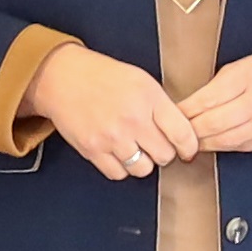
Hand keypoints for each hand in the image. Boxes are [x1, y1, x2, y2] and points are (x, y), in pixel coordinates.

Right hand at [28, 43, 204, 184]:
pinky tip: (118, 152)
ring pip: (143, 168)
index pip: (182, 134)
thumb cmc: (102, 76)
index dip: (189, 147)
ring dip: (142, 161)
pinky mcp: (93, 150)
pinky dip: (121, 167)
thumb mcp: (141, 81)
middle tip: (155, 143)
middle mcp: (132, 119)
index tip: (187, 149)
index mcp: (149, 98)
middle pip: (165, 156)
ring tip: (134, 146)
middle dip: (163, 152)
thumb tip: (182, 133)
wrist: (62, 78)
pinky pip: (119, 174)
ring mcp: (112, 137)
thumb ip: (162, 106)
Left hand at [178, 48, 251, 157]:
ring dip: (201, 143)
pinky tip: (211, 144)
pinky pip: (239, 148)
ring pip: (223, 141)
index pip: (206, 100)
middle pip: (211, 124)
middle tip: (172, 133)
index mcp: (249, 77)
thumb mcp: (248, 64)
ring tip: (187, 143)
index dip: (184, 111)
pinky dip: (222, 147)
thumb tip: (192, 103)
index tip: (170, 114)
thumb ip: (221, 82)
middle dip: (188, 131)